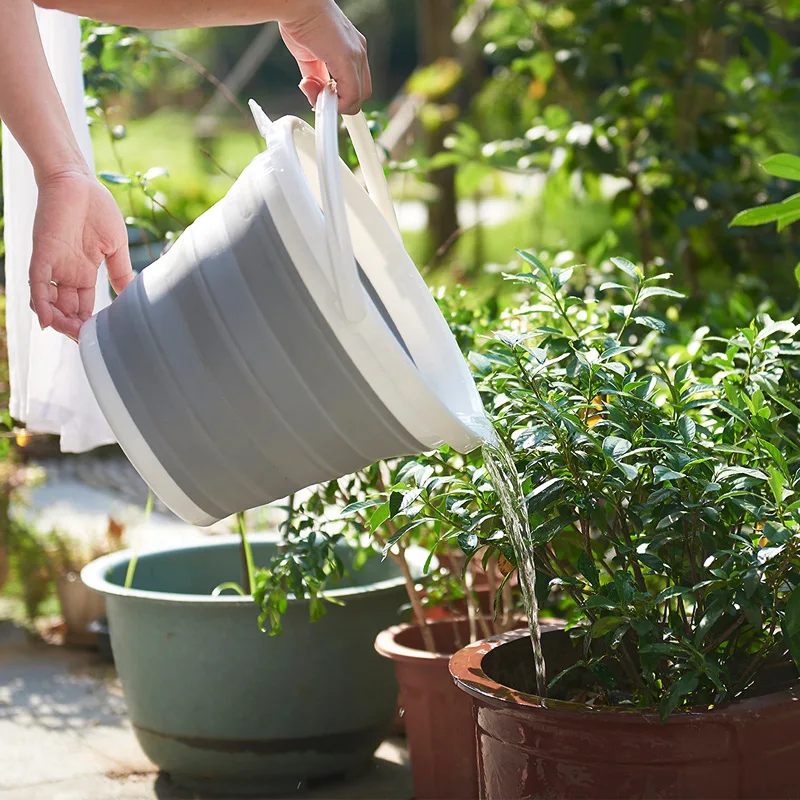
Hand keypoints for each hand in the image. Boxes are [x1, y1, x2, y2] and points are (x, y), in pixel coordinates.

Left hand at [29, 168, 132, 341]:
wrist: (77, 180)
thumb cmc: (97, 208)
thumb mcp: (115, 247)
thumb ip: (121, 272)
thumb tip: (131, 296)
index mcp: (85, 272)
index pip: (84, 306)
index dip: (89, 324)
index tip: (102, 338)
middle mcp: (67, 273)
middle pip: (67, 310)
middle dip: (75, 328)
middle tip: (88, 341)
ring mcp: (54, 265)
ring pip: (51, 303)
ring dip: (59, 322)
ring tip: (74, 334)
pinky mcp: (43, 254)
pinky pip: (37, 284)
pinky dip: (41, 304)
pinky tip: (48, 321)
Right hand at [279, 0, 370, 113]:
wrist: (295, 4)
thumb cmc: (299, 22)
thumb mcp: (309, 57)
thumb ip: (316, 76)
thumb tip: (316, 93)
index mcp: (352, 48)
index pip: (356, 84)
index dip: (341, 97)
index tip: (324, 99)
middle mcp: (359, 51)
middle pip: (360, 94)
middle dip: (339, 103)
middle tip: (318, 99)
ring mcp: (356, 55)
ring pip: (356, 99)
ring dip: (335, 105)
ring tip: (315, 95)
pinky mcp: (348, 59)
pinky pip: (351, 96)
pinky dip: (336, 104)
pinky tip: (318, 95)